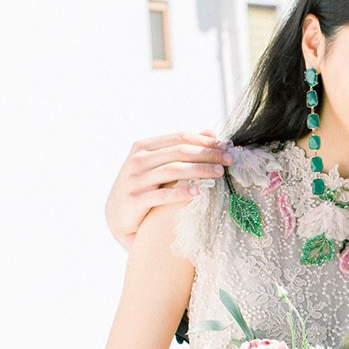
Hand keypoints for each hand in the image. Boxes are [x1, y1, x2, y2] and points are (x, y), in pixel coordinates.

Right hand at [106, 130, 233, 249]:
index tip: (226, 147)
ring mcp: (135, 180)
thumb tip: (211, 132)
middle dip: (208, 154)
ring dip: (200, 170)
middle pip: (179, 152)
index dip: (205, 141)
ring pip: (173, 170)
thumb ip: (180, 148)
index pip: (180, 138)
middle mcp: (138, 160)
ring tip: (220, 173)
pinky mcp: (135, 200)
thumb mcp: (158, 164)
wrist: (118, 216)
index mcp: (143, 146)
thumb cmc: (143, 187)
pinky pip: (162, 195)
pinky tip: (198, 192)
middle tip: (229, 159)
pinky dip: (181, 192)